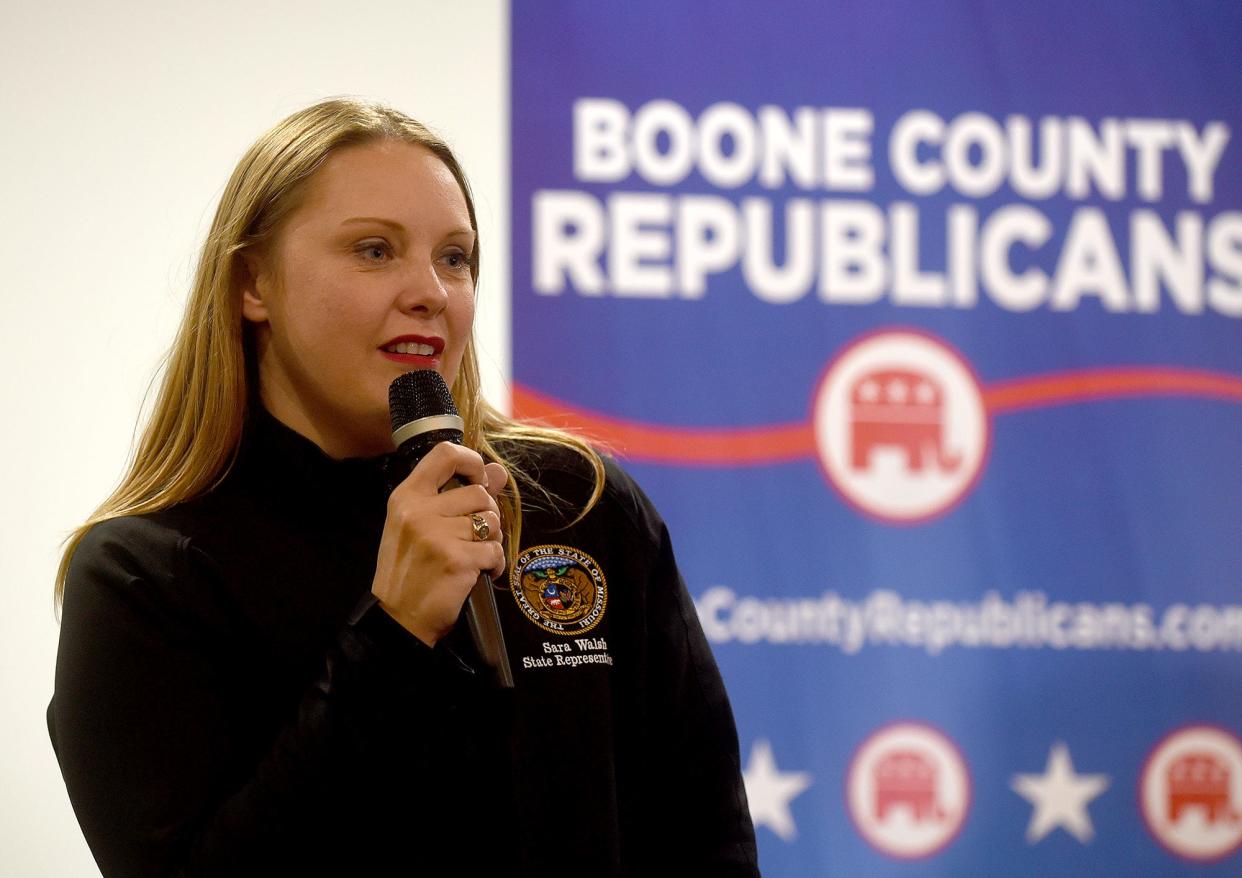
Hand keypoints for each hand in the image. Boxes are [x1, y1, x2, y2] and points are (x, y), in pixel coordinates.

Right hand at [370, 442, 508, 645]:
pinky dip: (494, 564)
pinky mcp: (456, 560)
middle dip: (487, 515)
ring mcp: (437, 536)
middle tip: (474, 536)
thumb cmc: (410, 569)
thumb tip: (497, 471)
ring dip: (492, 540)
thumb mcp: (422, 526)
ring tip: (474, 554)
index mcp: (407, 497)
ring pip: (492, 521)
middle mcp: (419, 511)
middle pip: (479, 493)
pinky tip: (480, 572)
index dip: (472, 461)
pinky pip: (495, 550)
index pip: (445, 454)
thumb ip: (458, 495)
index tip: (479, 479)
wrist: (399, 618)